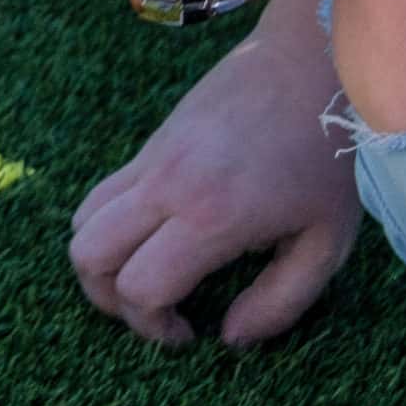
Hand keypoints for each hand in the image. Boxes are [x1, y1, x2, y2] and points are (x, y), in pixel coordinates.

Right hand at [68, 0, 360, 344]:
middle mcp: (166, 186)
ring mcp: (151, 159)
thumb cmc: (324, 160)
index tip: (189, 334)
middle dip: (109, 300)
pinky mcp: (150, 145)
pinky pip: (101, 195)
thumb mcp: (324, 244)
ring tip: (148, 278)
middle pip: (87, 255)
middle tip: (156, 311)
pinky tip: (157, 238)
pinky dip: (109, 228)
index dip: (152, 327)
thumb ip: (280, 303)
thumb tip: (229, 338)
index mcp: (210, 217)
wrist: (305, 67)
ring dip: (100, 262)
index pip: (139, 287)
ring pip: (81, 222)